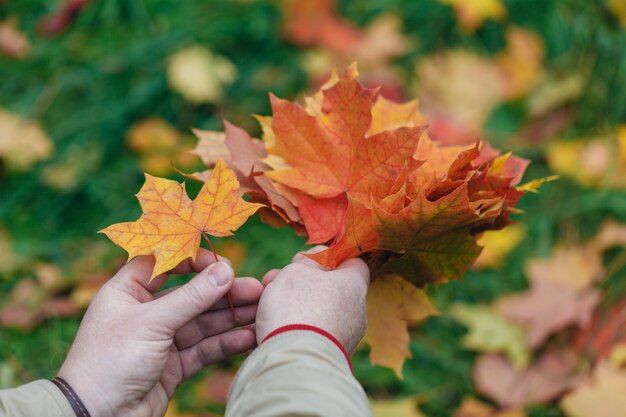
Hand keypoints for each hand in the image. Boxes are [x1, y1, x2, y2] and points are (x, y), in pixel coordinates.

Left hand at [57, 249, 262, 416]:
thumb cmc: (110, 362)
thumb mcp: (152, 323)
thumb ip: (192, 297)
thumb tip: (225, 270)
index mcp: (129, 291)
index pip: (165, 263)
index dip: (194, 259)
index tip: (222, 264)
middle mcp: (147, 311)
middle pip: (192, 293)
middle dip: (224, 292)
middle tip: (256, 289)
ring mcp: (161, 339)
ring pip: (203, 321)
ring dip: (231, 317)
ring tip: (262, 312)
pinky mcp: (174, 364)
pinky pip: (205, 348)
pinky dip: (226, 343)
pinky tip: (249, 337)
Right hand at [255, 246, 369, 352]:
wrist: (296, 364)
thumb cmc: (297, 309)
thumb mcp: (299, 270)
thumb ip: (312, 258)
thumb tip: (322, 254)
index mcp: (354, 285)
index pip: (353, 262)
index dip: (330, 257)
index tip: (307, 260)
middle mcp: (356, 311)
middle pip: (331, 287)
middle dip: (303, 281)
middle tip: (275, 280)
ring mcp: (345, 336)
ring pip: (319, 310)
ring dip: (295, 304)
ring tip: (266, 302)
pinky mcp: (330, 355)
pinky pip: (314, 333)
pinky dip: (297, 327)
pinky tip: (273, 326)